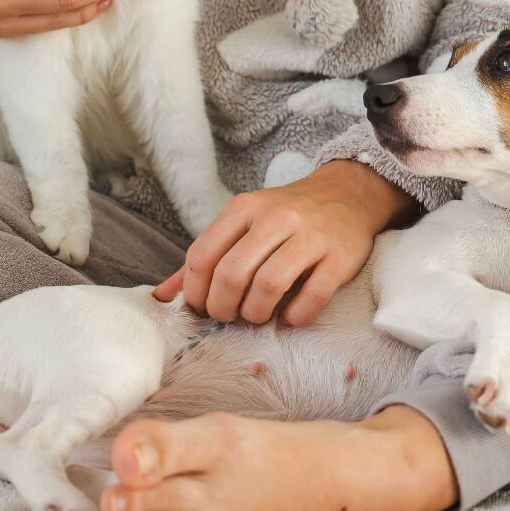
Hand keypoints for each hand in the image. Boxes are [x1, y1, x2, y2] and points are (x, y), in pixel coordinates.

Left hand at [154, 161, 418, 325]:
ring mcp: (310, 236)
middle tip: (230, 316)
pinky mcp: (340, 257)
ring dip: (256, 314)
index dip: (195, 293)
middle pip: (231, 275)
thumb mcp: (241, 224)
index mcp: (243, 208)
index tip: (203, 308)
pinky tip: (290, 316)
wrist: (348, 194)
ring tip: (258, 316)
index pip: (201, 257)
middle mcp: (275, 218)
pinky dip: (295, 316)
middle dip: (223, 308)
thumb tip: (161, 297)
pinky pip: (311, 297)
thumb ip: (204, 258)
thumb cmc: (286, 217)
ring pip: (269, 286)